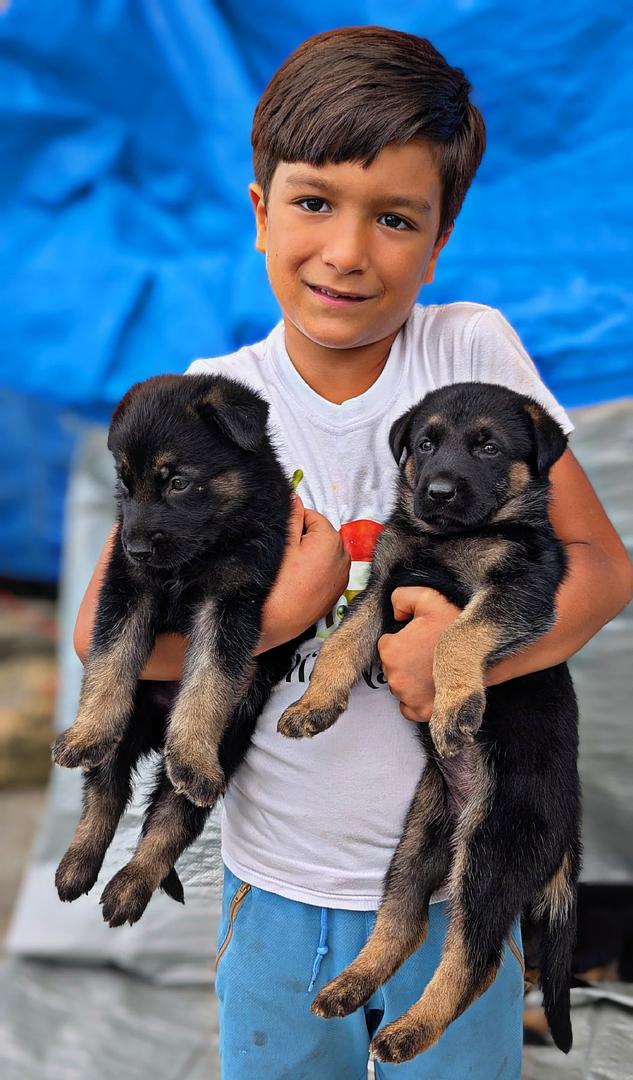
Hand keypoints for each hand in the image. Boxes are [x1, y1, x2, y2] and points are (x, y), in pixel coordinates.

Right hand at [257, 494, 349, 651]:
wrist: (275, 622)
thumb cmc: (277, 582)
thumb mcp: (282, 544)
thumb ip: (292, 516)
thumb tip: (295, 497)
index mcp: (331, 539)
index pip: (312, 516)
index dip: (294, 523)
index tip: (281, 536)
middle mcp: (344, 556)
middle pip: (321, 534)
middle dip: (304, 538)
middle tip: (284, 554)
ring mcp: (342, 576)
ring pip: (324, 553)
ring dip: (310, 554)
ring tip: (291, 569)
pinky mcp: (337, 592)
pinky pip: (327, 571)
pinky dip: (316, 571)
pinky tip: (299, 581)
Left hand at [378, 587, 460, 721]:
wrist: (484, 651)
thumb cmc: (458, 626)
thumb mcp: (428, 597)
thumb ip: (402, 596)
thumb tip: (395, 613)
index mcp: (391, 650)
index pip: (386, 645)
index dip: (403, 639)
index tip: (419, 638)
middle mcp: (395, 678)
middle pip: (391, 667)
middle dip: (405, 660)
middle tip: (428, 652)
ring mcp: (409, 698)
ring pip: (399, 686)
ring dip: (410, 679)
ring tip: (432, 668)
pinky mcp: (423, 712)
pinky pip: (407, 708)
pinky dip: (415, 700)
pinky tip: (430, 686)